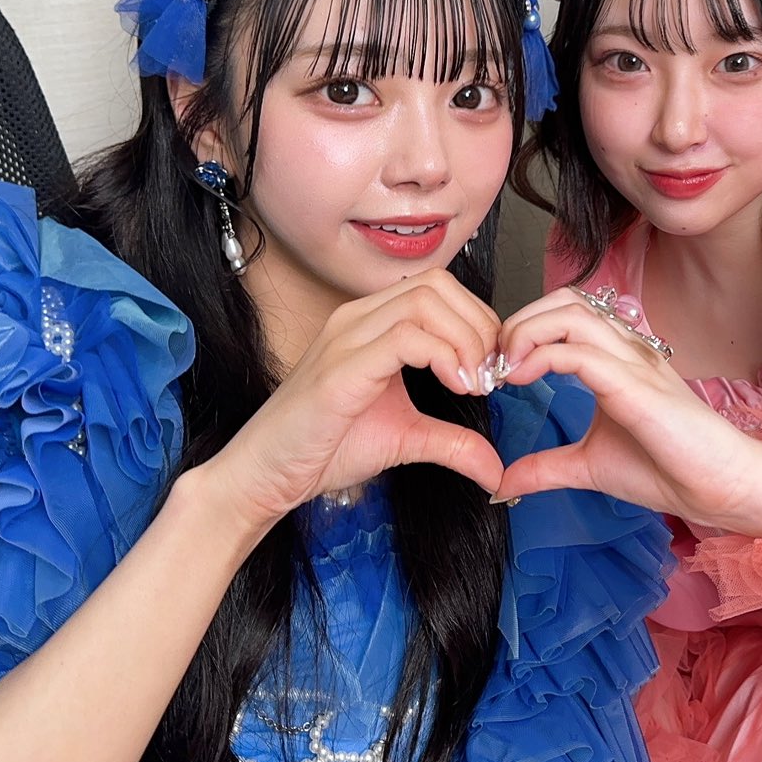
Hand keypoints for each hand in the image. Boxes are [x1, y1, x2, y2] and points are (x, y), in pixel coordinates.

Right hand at [197, 270, 504, 535]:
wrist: (264, 475)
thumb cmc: (322, 449)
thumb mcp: (405, 439)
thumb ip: (452, 443)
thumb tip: (496, 468)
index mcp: (370, 325)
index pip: (438, 289)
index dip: (478, 321)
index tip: (491, 370)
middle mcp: (356, 319)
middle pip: (438, 285)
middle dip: (479, 326)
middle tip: (489, 375)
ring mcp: (345, 338)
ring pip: (425, 301)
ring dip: (466, 338)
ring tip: (473, 383)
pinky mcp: (340, 369)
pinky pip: (405, 337)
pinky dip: (443, 355)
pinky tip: (455, 386)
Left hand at [493, 288, 761, 537]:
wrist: (723, 488)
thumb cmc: (670, 470)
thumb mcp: (589, 466)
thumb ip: (546, 467)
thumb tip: (501, 481)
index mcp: (619, 359)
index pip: (565, 313)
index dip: (524, 329)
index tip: (497, 370)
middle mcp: (628, 350)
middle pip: (566, 299)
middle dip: (520, 320)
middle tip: (495, 362)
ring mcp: (635, 363)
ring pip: (572, 313)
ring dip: (527, 331)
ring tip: (505, 367)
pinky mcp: (637, 387)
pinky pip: (582, 352)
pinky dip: (543, 357)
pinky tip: (522, 379)